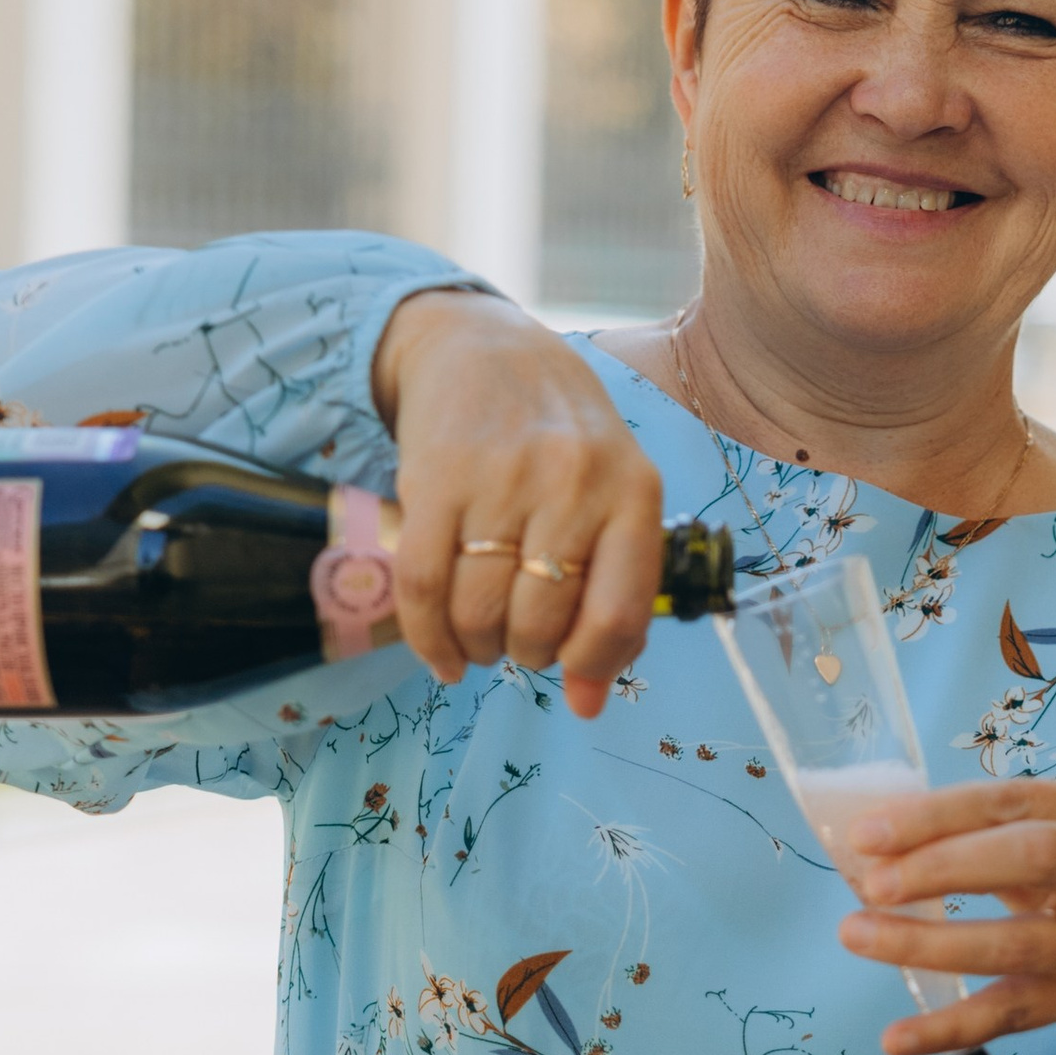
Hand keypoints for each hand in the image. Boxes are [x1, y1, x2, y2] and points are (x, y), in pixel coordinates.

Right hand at [371, 290, 665, 719]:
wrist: (487, 348)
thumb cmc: (563, 438)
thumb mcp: (614, 498)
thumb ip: (614, 599)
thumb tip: (587, 706)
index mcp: (633, 494)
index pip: (618, 614)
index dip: (592, 667)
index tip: (573, 679)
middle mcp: (572, 483)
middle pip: (539, 622)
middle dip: (526, 654)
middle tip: (518, 640)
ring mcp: (500, 479)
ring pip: (478, 611)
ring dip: (476, 647)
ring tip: (480, 639)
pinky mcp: (434, 480)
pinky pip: (422, 585)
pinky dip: (427, 637)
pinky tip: (441, 653)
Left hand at [835, 778, 1055, 1054]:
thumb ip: (996, 830)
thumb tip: (880, 839)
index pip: (1010, 802)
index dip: (936, 815)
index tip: (868, 832)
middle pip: (1029, 860)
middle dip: (942, 868)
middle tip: (871, 883)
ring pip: (1014, 945)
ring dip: (928, 943)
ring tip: (858, 935)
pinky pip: (1012, 1015)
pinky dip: (949, 1030)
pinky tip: (896, 1038)